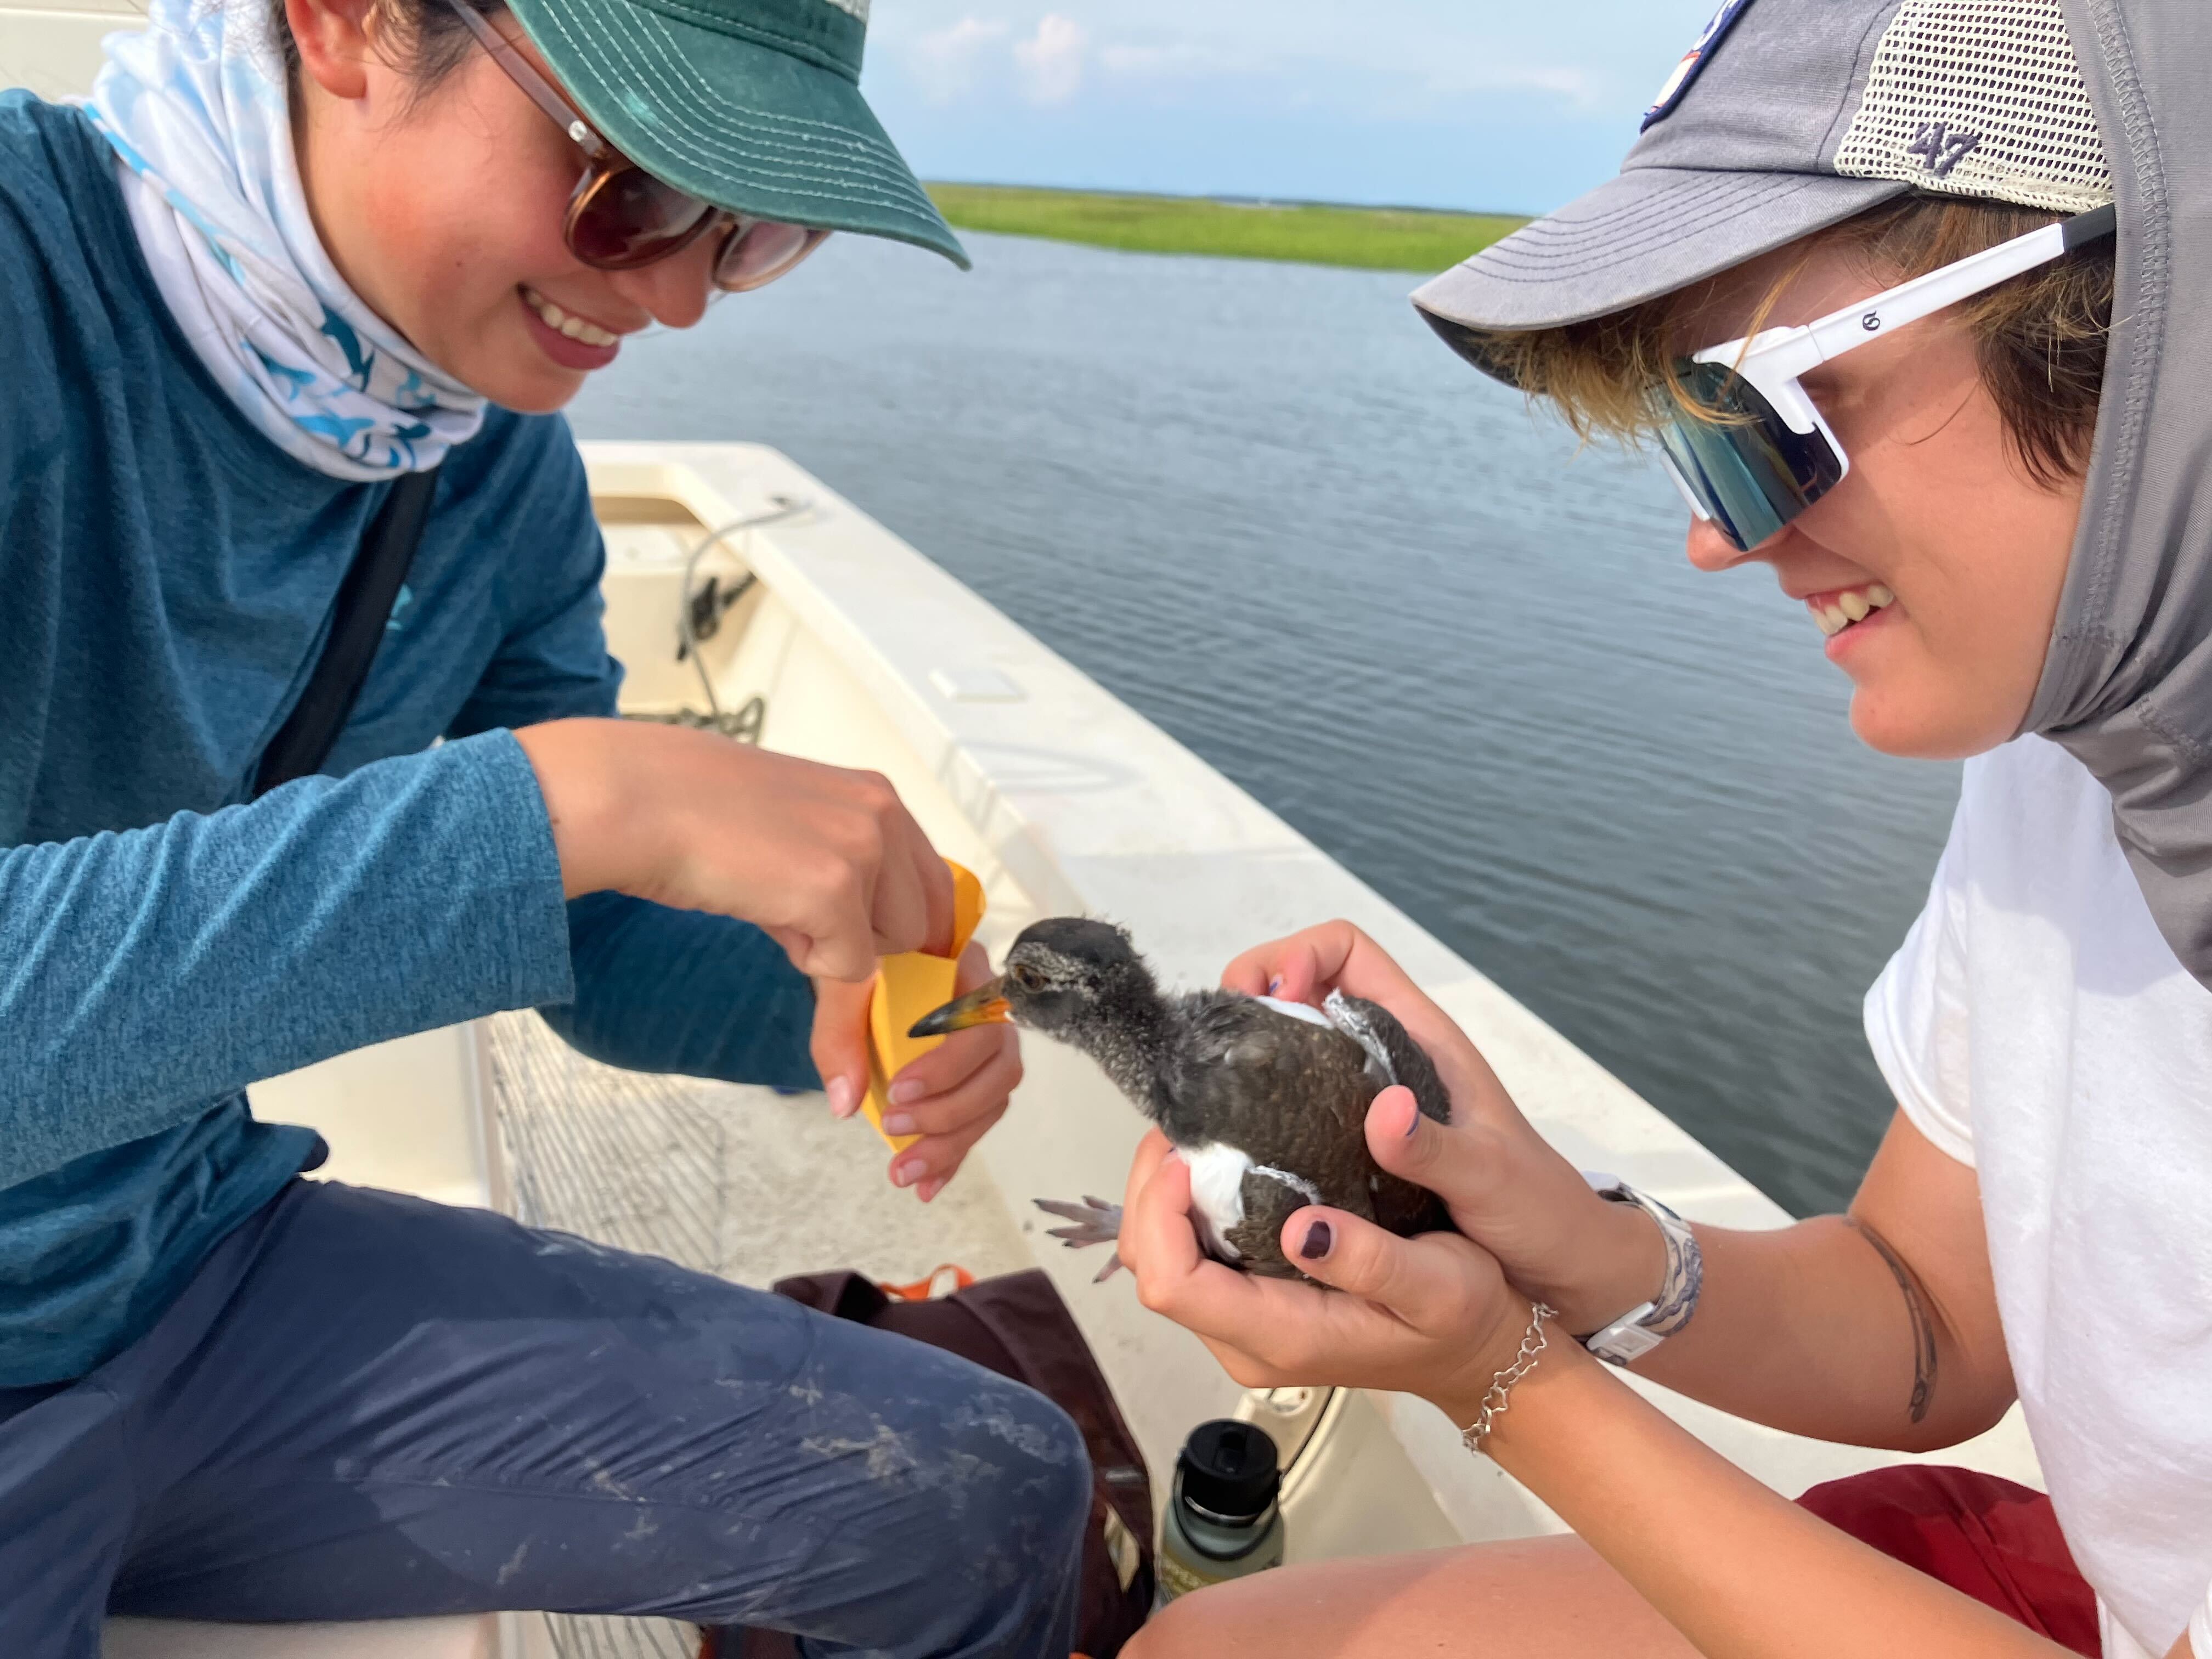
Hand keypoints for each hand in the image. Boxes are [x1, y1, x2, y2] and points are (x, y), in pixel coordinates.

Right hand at [515, 719, 953, 982]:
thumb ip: (843, 875)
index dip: (904, 929)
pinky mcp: (835, 889)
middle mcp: (884, 814)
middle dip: (870, 942)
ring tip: (775, 906)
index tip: (872, 951)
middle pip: (923, 924)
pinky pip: (849, 970)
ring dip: (838, 949)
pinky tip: (766, 919)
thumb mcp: (795, 835)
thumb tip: (866, 949)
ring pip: (892, 949)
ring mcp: (864, 849)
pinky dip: (811, 971)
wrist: (638, 801)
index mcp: (878, 796)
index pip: (934, 886)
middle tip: (801, 921)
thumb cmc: (698, 818)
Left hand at [810, 942, 1020, 1201]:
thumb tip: (847, 1103)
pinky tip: (927, 1187)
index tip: (899, 1089)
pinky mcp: (973, 1082)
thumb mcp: (846, 982)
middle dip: (949, 1111)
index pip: (982, 1024)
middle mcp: (993, 1016)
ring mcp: (989, 1052)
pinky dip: (953, 1158)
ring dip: (951, 1143)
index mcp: (969, 977)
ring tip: (903, 1172)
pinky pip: (977, 1123)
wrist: (870, 963)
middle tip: (893, 1126)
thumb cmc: (865, 960)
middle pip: (999, 1072)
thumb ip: (842, 1031)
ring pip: (993, 1104)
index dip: (949, 1065)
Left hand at [1118, 1130, 1538, 1416]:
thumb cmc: (1467, 1317)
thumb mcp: (1440, 1283)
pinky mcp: (1253, 1308)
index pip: (1171, 1284)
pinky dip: (1186, 1209)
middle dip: (1149, 1194)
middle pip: (1151, 1268)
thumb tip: (1299, 1229)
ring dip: (1163, 1197)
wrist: (1481, 1352)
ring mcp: (1244, 1329)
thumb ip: (1370, 1261)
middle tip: (1183, 1128)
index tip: (1190, 1154)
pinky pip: (1192, 1258)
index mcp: (1281, 1337)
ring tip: (1195, 1136)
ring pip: (1163, 1261)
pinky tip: (1216, 1165)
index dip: (1161, 1213)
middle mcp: (1245, 1343)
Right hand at [1222, 922, 1664, 1334]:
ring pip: (1294, 1042)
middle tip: (1223, 1047)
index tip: (1271, 1000)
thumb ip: (1435, 1147)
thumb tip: (1383, 1110)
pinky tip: (1243, 1144)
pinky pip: (1297, 1099)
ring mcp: (1371, 1097)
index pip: (1346, 949)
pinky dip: (1263, 1104)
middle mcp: (1389, 1055)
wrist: (1566, 1266)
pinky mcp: (1359, 1142)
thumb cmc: (1539, 1210)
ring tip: (1219, 1091)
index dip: (1298, 954)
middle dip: (1254, 995)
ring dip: (1252, 1049)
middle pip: (1303, 984)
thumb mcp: (1488, 1176)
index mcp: (1421, 1037)